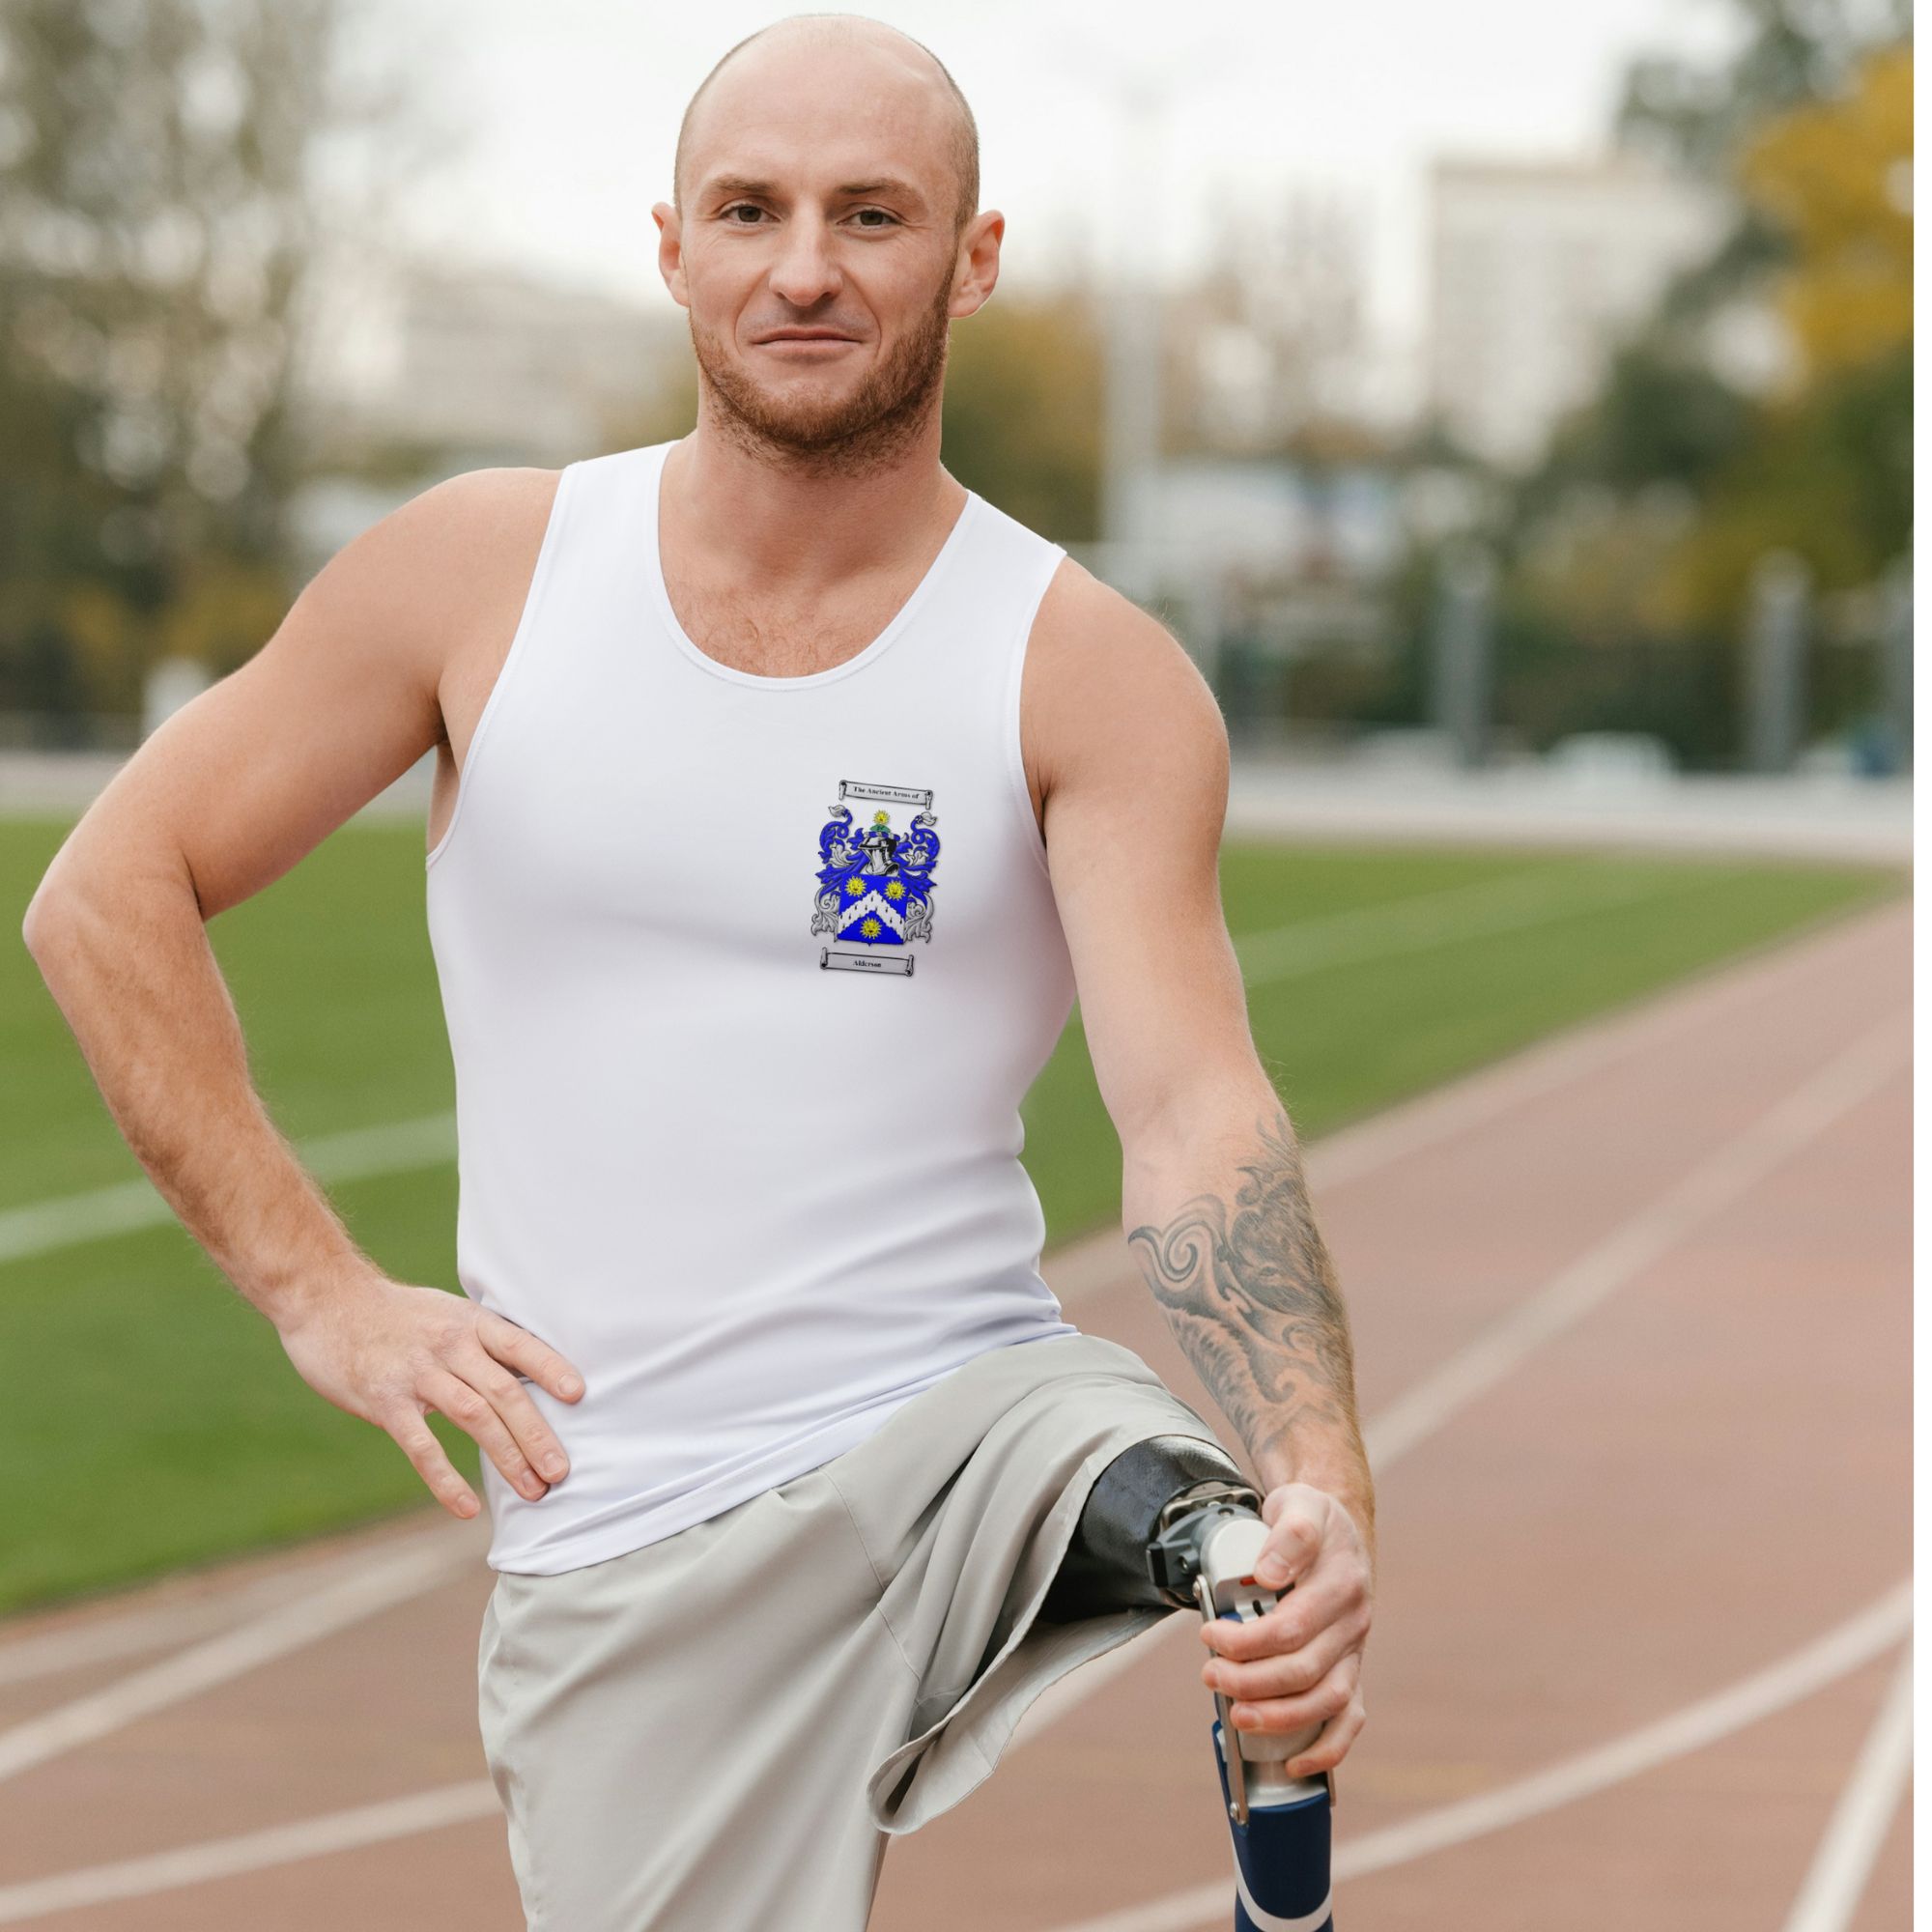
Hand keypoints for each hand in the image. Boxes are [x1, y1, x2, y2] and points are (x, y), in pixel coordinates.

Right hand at [277, 1274, 584, 1519]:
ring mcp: (417, 1373)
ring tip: (533, 1489)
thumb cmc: (396, 1314)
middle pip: (504, 1391)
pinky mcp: (385, 1400)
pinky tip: (467, 1507)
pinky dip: (446, 1479)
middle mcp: (450, 1345)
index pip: (520, 1345)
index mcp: (470, 1322)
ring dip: (507, 1456)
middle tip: (562, 1471)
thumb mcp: (447, 1313)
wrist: (326, 1299)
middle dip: (536, 1434)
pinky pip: (421, 1446)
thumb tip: (530, 1374)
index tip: (579, 1395)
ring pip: (473, 1417)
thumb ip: (483, 1342)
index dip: (551, 1368)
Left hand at [1197, 1482, 1373, 1778]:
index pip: (1291, 1627)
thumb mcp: (1299, 1507)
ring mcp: (1354, 1651)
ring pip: (1326, 1701)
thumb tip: (1266, 1574)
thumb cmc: (1312, 1520)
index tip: (1209, 1633)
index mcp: (1341, 1585)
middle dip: (1250, 1680)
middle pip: (1303, 1669)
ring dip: (1279, 1716)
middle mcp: (1353, 1623)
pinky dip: (1327, 1748)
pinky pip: (1350, 1719)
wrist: (1339, 1528)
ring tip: (1236, 1712)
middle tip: (1209, 1673)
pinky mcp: (1351, 1670)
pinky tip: (1295, 1763)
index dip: (1247, 1641)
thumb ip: (1288, 1536)